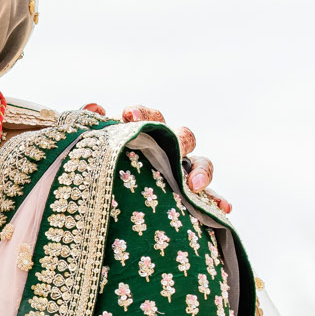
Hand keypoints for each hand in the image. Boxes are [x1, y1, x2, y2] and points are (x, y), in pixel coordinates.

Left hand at [84, 104, 232, 214]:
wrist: (102, 201)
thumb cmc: (99, 168)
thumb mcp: (91, 149)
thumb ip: (91, 126)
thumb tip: (96, 106)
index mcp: (147, 135)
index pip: (151, 118)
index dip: (143, 114)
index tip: (127, 115)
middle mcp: (168, 150)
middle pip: (183, 136)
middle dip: (181, 140)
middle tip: (175, 148)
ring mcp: (181, 172)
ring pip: (201, 164)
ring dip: (202, 171)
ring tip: (194, 186)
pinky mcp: (188, 198)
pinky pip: (207, 199)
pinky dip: (216, 201)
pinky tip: (223, 209)